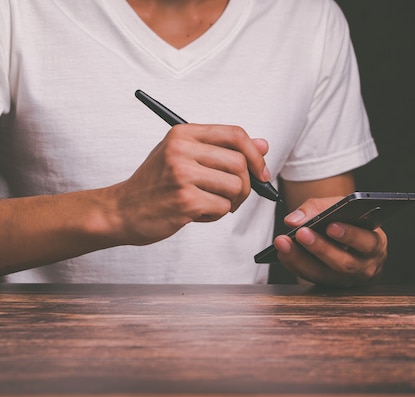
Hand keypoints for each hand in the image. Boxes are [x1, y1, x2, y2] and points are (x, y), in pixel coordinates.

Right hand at [106, 124, 269, 245]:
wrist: (121, 210)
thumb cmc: (156, 184)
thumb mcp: (185, 157)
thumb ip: (223, 149)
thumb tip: (264, 145)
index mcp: (183, 134)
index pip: (235, 134)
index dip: (255, 154)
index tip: (261, 172)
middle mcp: (181, 149)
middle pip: (240, 163)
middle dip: (246, 185)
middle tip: (233, 197)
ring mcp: (182, 174)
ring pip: (235, 187)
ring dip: (230, 202)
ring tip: (209, 204)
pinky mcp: (184, 200)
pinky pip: (223, 208)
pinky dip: (215, 216)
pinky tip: (196, 214)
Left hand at [274, 197, 387, 286]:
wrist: (350, 239)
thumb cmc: (349, 222)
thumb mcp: (342, 207)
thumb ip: (318, 207)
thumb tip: (293, 219)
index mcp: (375, 245)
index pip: (367, 242)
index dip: (350, 235)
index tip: (331, 225)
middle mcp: (365, 267)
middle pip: (344, 263)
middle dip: (320, 248)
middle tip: (301, 233)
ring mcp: (347, 280)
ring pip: (325, 276)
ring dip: (301, 259)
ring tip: (283, 242)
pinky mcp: (330, 286)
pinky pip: (311, 279)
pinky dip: (295, 265)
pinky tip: (283, 252)